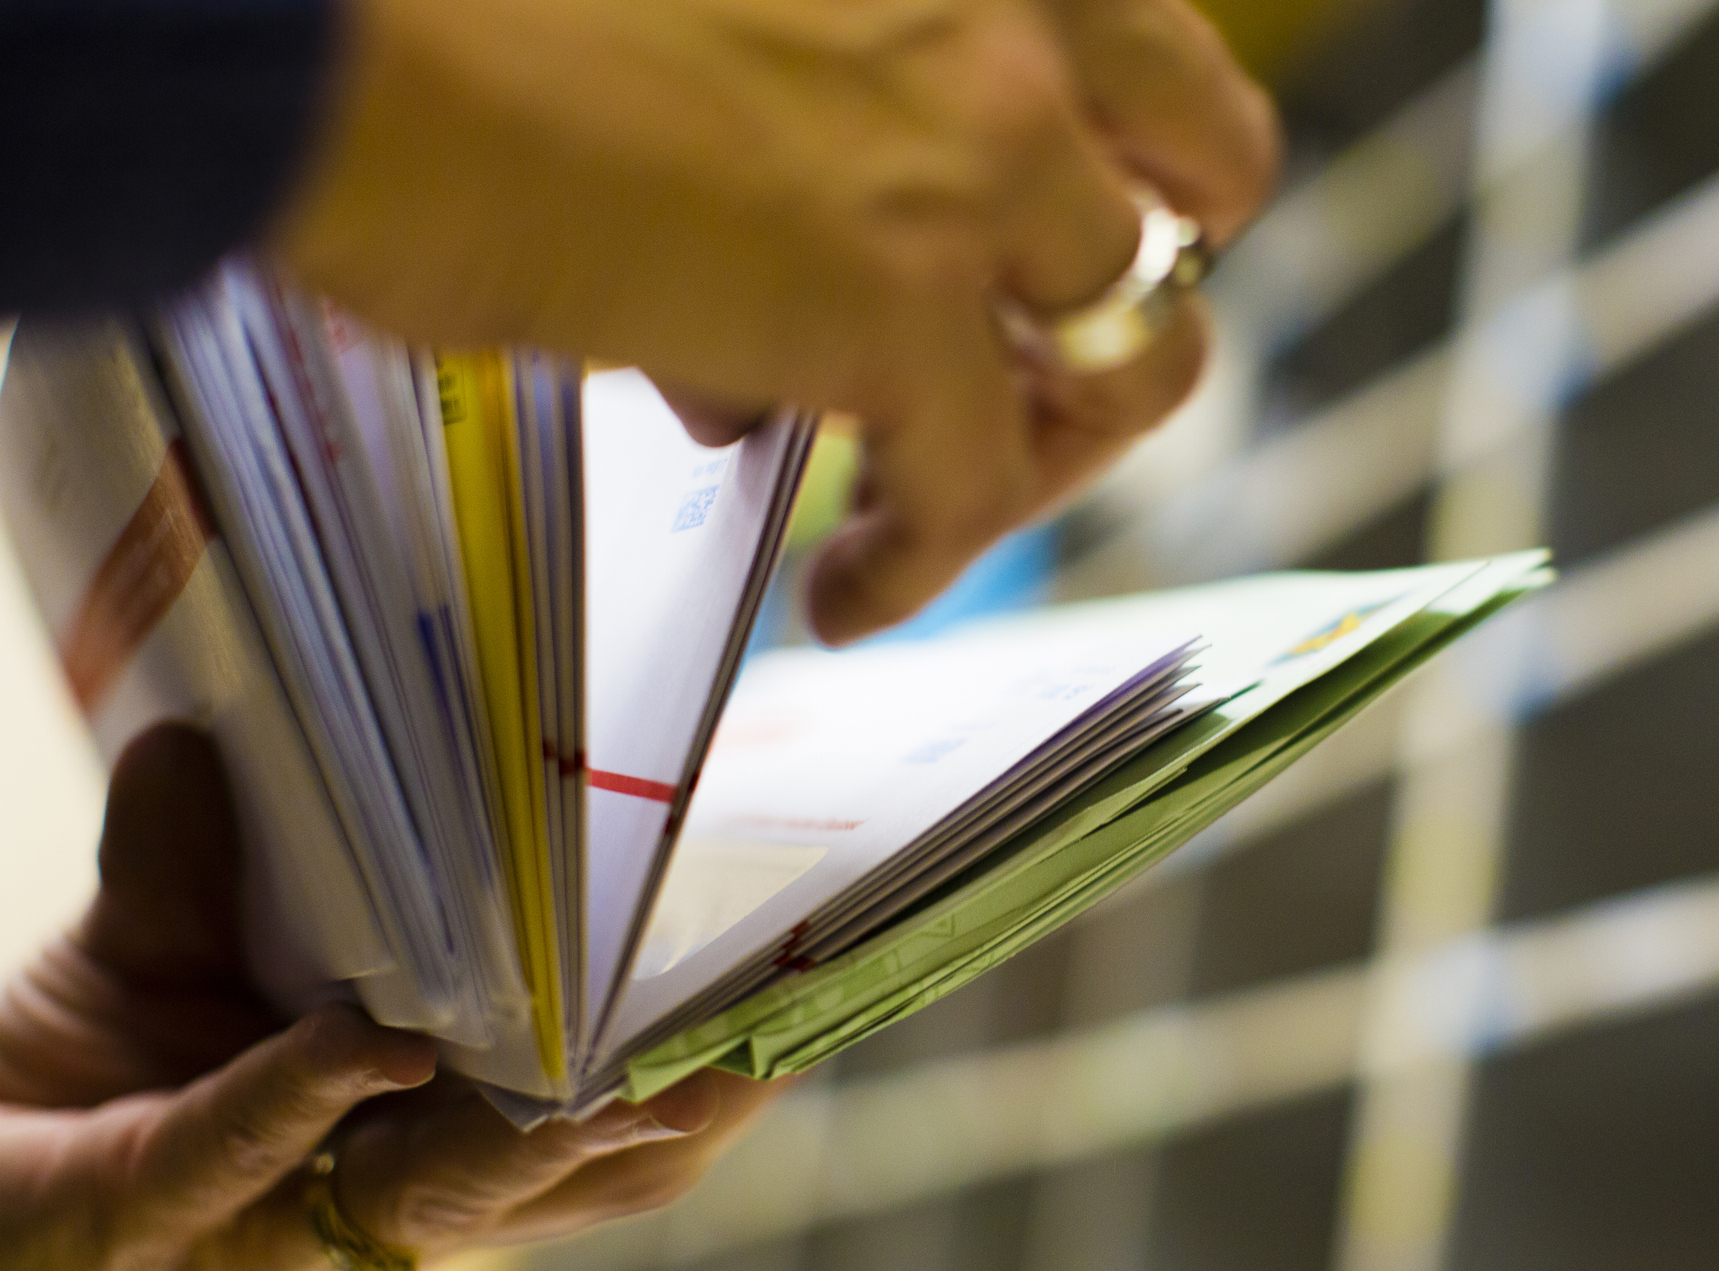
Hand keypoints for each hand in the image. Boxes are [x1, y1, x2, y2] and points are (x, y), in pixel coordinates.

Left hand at [0, 725, 778, 1270]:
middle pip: (578, 1180)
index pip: (593, 1118)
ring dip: (552, 1129)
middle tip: (779, 1015)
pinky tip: (377, 1042)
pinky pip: (260, 1155)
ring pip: (460, 1194)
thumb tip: (202, 734)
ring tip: (645, 1053)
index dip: (702, 1069)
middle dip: (685, 1106)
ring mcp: (281, 1226)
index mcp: (419, 1134)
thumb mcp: (155, 950)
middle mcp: (384, 1197)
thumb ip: (193, 858)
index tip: (799, 978)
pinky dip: (324, 1093)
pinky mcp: (157, 1221)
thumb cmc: (80, 1076)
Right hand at [269, 0, 1277, 642]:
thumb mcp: (715, 56)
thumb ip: (812, 161)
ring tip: (926, 520)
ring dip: (1042, 460)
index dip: (1164, 171)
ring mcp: (976, 158)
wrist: (357, 60)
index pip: (1160, 67)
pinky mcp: (906, 304)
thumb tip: (777, 359)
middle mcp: (1010, 24)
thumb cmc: (474, 32)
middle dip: (1129, 324)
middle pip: (1192, 208)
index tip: (1117, 246)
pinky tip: (842, 597)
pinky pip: (979, 483)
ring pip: (1128, 357)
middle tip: (1052, 401)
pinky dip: (918, 562)